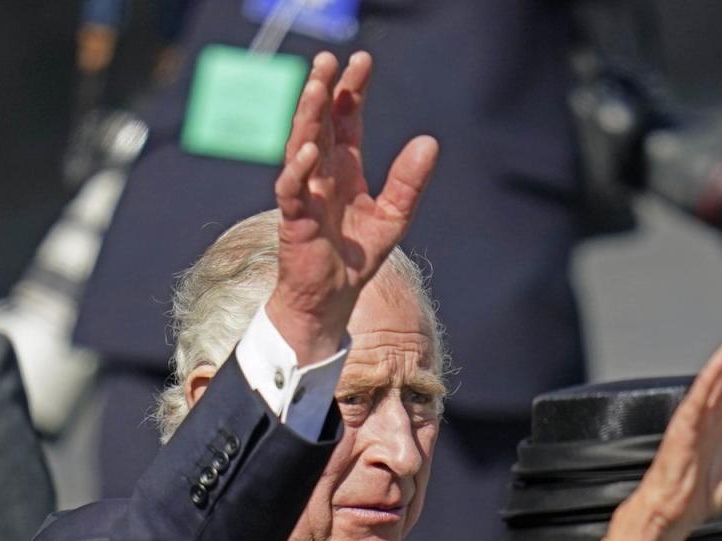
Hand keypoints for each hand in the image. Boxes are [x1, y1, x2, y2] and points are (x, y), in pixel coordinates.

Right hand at [266, 51, 438, 361]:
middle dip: (323, 91)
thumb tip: (429, 142)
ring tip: (315, 88)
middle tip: (328, 60)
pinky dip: (299, 170)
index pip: (346, 120)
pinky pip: (292, 190)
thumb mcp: (393, 218)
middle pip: (319, 123)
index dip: (352, 91)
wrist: (331, 300)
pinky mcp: (295, 220)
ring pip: (301, 147)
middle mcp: (322, 176)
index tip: (362, 61)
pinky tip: (310, 150)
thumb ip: (409, 182)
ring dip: (306, 118)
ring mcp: (305, 195)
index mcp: (344, 170)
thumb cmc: (354, 259)